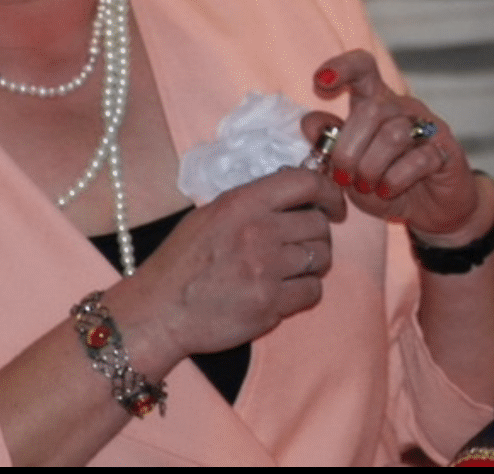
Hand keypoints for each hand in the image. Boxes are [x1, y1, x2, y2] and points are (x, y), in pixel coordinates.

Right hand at [107, 164, 342, 367]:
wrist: (158, 312)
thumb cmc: (182, 263)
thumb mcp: (211, 214)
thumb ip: (253, 201)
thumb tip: (296, 192)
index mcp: (243, 203)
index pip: (306, 181)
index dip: (329, 192)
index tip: (335, 206)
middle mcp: (258, 231)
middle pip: (319, 225)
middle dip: (319, 235)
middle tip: (304, 246)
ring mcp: (265, 269)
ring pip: (321, 258)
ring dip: (313, 264)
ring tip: (292, 270)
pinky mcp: (269, 304)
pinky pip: (312, 292)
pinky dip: (305, 293)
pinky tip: (284, 293)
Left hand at [308, 49, 486, 241]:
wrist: (429, 212)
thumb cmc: (385, 184)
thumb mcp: (349, 168)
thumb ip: (330, 144)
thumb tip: (310, 122)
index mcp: (376, 102)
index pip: (363, 67)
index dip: (342, 67)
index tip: (321, 83)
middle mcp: (402, 107)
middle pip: (371, 109)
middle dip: (349, 150)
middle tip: (344, 177)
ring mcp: (428, 126)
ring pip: (393, 135)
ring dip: (371, 169)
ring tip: (368, 187)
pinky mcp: (446, 149)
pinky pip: (418, 159)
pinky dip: (394, 181)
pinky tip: (388, 190)